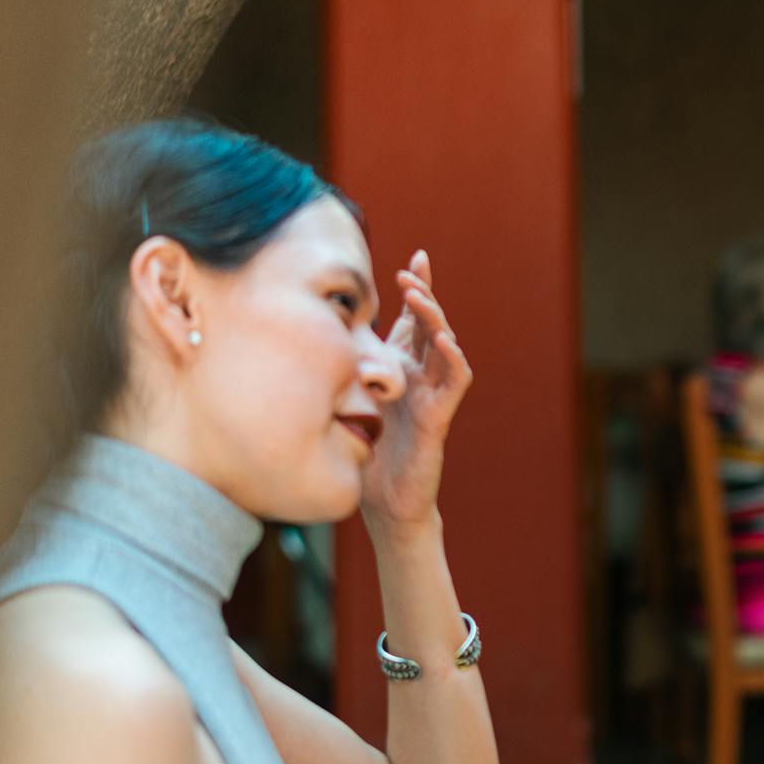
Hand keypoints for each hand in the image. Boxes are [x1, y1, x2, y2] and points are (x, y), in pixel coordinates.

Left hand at [361, 250, 473, 530]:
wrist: (385, 505)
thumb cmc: (367, 458)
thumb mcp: (348, 403)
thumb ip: (344, 374)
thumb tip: (307, 339)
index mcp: (401, 372)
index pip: (413, 322)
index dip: (418, 289)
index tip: (417, 258)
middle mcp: (421, 379)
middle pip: (430, 326)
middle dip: (424, 295)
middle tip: (410, 271)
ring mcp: (433, 397)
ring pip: (445, 347)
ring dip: (435, 319)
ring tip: (419, 297)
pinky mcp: (439, 418)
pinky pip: (456, 382)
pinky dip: (453, 358)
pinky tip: (444, 340)